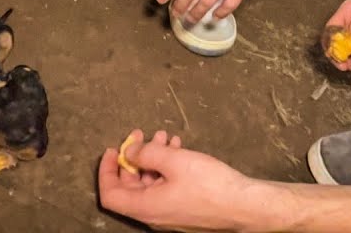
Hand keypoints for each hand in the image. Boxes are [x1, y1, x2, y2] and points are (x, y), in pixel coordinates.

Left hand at [98, 129, 268, 231]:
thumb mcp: (174, 161)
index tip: (113, 149)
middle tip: (142, 136)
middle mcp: (154, 215)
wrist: (243, 205)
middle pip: (131, 187)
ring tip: (165, 137)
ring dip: (155, 159)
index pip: (110, 194)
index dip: (106, 170)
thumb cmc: (211, 186)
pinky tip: (179, 149)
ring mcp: (170, 214)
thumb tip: (129, 152)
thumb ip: (146, 154)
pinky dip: (168, 168)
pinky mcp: (185, 210)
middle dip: (135, 157)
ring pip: (152, 184)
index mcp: (145, 207)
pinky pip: (167, 188)